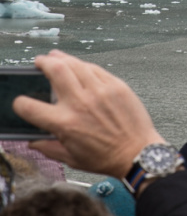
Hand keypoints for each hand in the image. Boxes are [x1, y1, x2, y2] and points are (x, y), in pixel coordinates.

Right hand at [13, 50, 165, 177]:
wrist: (137, 151)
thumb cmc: (105, 157)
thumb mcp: (70, 158)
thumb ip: (47, 147)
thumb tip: (32, 140)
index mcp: (65, 123)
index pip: (30, 107)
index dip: (20, 104)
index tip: (21, 102)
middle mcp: (81, 103)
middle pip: (57, 70)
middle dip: (44, 63)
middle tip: (40, 62)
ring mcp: (100, 90)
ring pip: (77, 64)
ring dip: (63, 58)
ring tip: (56, 57)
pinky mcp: (117, 85)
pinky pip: (96, 69)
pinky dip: (84, 65)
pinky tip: (80, 65)